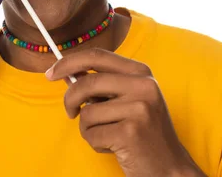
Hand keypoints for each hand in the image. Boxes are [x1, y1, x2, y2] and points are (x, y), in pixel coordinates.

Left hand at [45, 48, 204, 176]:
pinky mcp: (131, 132)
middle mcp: (143, 86)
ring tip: (106, 136)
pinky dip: (95, 143)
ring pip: (87, 112)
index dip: (69, 62)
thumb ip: (101, 85)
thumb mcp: (128, 99)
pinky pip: (92, 134)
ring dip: (87, 128)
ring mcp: (139, 108)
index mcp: (141, 72)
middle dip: (69, 99)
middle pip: (87, 82)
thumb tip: (65, 73)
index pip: (97, 55)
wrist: (170, 167)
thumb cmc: (144, 133)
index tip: (51, 72)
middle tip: (69, 112)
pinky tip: (114, 147)